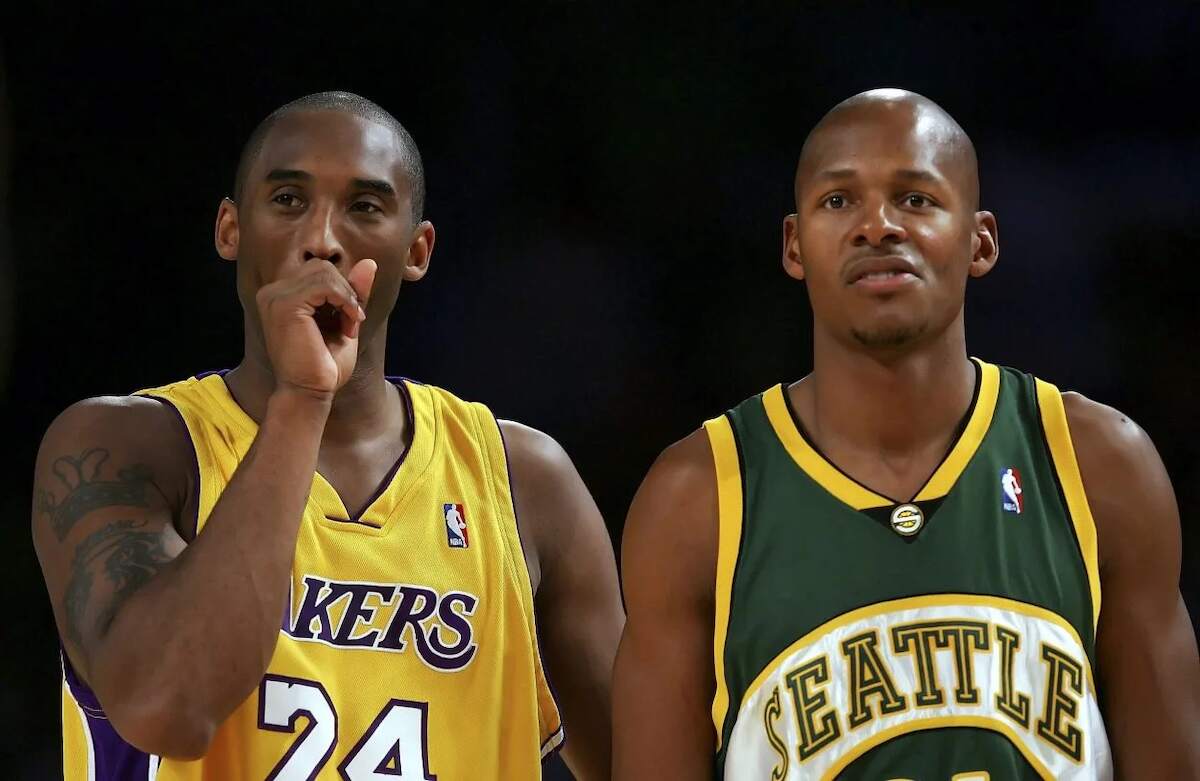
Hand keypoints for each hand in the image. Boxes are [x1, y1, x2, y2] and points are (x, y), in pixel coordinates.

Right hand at [255, 258, 377, 398]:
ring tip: (349, 324)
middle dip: (346, 291)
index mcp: (281, 295)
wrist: (310, 392)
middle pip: (321, 266)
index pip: (318, 270)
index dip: (342, 290)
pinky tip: (348, 323)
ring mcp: (274, 297)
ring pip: (324, 271)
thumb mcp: (345, 320)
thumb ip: (353, 292)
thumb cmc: (323, 364)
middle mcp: (272, 292)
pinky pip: (324, 284)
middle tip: (352, 322)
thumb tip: (370, 262)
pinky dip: (344, 300)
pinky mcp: (284, 305)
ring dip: (346, 297)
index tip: (351, 319)